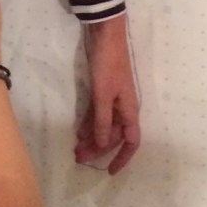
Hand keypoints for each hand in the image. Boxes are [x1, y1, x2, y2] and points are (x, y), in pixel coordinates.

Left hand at [74, 15, 140, 175]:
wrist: (104, 35)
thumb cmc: (107, 64)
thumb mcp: (103, 94)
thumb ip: (102, 119)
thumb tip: (101, 144)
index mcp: (129, 109)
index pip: (130, 141)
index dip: (122, 158)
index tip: (109, 171)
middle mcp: (122, 107)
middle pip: (112, 135)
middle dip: (98, 149)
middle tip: (79, 159)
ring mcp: (111, 99)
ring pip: (102, 125)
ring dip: (90, 138)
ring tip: (75, 150)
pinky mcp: (100, 90)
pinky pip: (95, 113)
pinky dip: (88, 123)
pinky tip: (78, 132)